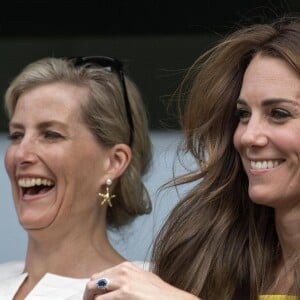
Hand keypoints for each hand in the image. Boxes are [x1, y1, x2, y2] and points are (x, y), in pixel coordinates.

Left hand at [83, 261, 199, 299]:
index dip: (93, 290)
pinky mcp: (123, 294)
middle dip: (88, 295)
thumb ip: (125, 280)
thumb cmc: (158, 295)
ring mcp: (122, 282)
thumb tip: (110, 288)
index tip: (92, 299)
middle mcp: (122, 271)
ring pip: (93, 290)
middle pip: (93, 282)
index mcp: (125, 267)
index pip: (99, 276)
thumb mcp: (140, 280)